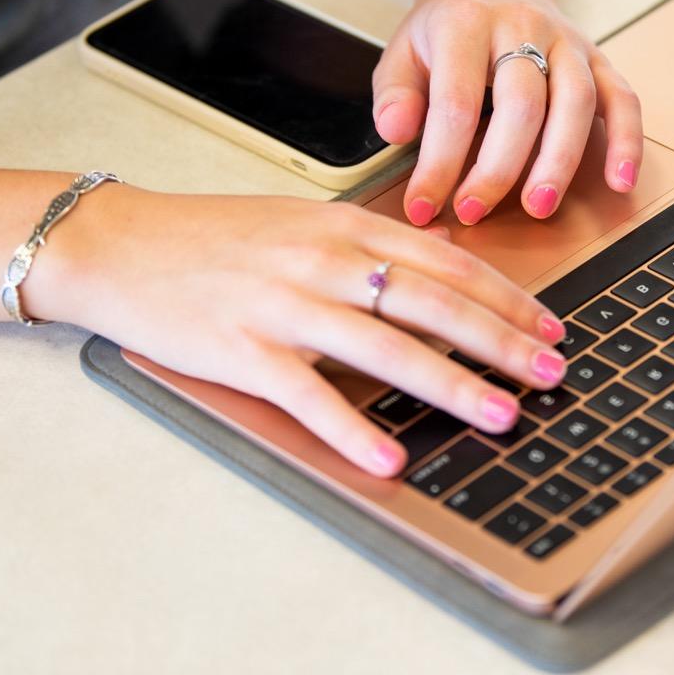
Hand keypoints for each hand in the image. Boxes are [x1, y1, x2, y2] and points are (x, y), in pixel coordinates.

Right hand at [26, 185, 568, 476]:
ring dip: (451, 384)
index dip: (506, 297)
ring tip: (500, 415)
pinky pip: (307, 394)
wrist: (121, 244)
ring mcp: (283, 304)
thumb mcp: (304, 220)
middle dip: (502, 341)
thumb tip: (443, 263)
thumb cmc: (216, 236)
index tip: (550, 327)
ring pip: (384, 346)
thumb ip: (371, 241)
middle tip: (551, 374)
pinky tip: (391, 455)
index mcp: (344, 227)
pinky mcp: (242, 349)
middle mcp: (323, 260)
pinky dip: (351, 427)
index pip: (446, 263)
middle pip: (432, 303)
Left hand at [371, 0, 643, 225]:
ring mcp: (568, 41)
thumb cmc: (446, 30)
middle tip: (474, 212)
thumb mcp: (403, 50)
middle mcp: (523, 26)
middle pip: (521, 104)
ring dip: (559, 160)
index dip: (440, 161)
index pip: (455, 102)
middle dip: (498, 167)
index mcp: (467, 24)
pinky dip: (628, 141)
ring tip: (539, 207)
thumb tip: (397, 131)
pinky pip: (623, 98)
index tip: (423, 205)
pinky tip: (620, 183)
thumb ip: (394, 92)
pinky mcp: (598, 58)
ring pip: (575, 101)